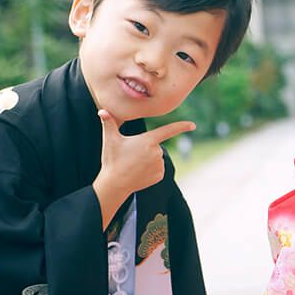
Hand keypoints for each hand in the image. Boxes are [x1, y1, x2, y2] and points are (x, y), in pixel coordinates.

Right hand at [92, 109, 194, 226]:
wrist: (115, 184)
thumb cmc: (112, 160)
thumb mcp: (110, 139)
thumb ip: (108, 123)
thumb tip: (102, 110)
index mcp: (148, 141)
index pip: (168, 130)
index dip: (181, 126)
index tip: (192, 125)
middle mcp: (157, 152)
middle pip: (155, 146)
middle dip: (145, 148)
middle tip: (130, 155)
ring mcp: (160, 165)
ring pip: (156, 158)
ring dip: (148, 159)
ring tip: (133, 165)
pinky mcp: (160, 176)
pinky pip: (158, 169)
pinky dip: (150, 170)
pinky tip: (139, 173)